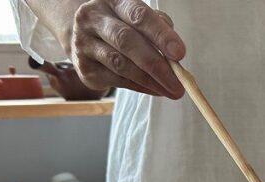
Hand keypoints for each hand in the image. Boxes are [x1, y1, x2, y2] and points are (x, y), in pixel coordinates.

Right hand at [66, 0, 185, 97]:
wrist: (85, 37)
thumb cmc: (121, 26)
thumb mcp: (137, 19)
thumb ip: (157, 29)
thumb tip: (175, 56)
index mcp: (113, 1)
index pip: (138, 16)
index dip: (160, 35)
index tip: (180, 53)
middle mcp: (94, 18)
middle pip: (127, 41)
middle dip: (156, 64)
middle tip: (178, 83)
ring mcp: (84, 43)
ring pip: (121, 64)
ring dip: (150, 80)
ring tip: (170, 90)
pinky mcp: (84, 68)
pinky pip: (116, 80)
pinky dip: (139, 87)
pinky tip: (155, 90)